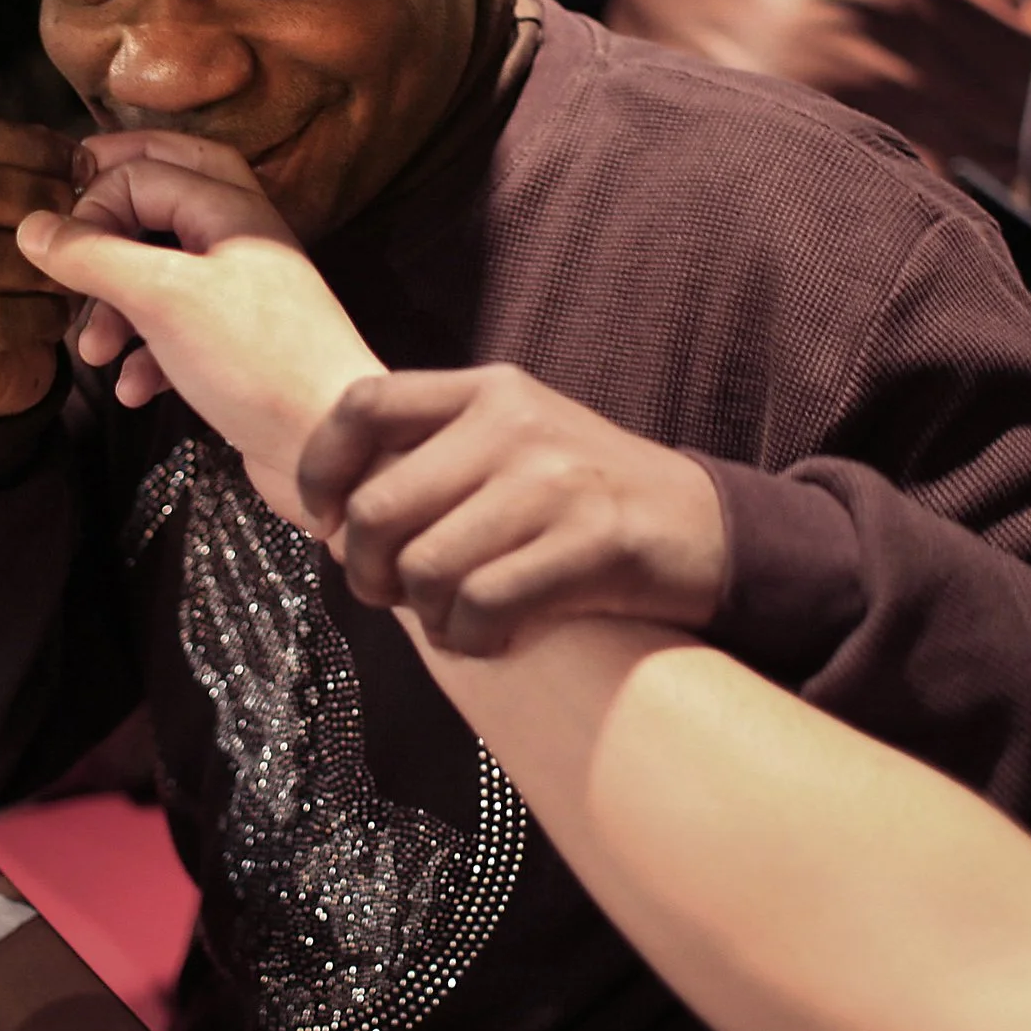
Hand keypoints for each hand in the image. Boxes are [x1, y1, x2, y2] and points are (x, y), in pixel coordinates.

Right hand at [0, 116, 86, 417]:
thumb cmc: (14, 270)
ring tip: (76, 273)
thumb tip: (80, 161)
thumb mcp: (22, 210)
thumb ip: (41, 174)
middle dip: (39, 199)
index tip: (84, 169)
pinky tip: (60, 316)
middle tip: (84, 221)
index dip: (33, 145)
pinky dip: (41, 315)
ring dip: (43, 263)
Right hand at [15, 130, 383, 524]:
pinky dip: (145, 356)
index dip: (94, 199)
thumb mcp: (162, 298)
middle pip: (163, 200)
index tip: (55, 247)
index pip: (147, 169)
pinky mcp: (238, 352)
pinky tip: (131, 389)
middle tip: (59, 232)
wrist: (332, 450)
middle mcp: (241, 243)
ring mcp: (242, 298)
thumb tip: (32, 227)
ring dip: (115, 308)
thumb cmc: (253, 360)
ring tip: (90, 353)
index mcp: (233, 210)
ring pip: (162, 275)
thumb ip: (93, 255)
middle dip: (108, 218)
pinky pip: (177, 334)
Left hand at [296, 366, 727, 655]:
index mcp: (489, 390)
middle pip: (377, 508)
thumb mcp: (516, 445)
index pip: (364, 405)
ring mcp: (554, 481)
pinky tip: (491, 638)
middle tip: (392, 594)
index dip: (322, 470)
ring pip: (423, 567)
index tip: (326, 521)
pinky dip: (470, 640)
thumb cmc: (589, 500)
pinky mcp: (590, 542)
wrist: (708, 528)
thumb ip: (435, 458)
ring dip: (425, 615)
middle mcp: (515, 423)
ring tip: (455, 619)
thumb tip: (335, 521)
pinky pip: (481, 606)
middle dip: (367, 571)